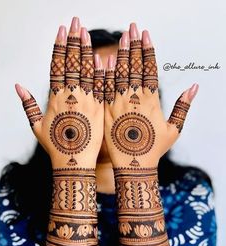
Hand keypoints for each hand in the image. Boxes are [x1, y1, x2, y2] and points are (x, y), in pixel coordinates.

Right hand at [15, 17, 103, 167]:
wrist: (74, 163)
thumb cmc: (55, 147)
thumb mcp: (36, 126)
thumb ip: (27, 104)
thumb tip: (17, 85)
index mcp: (55, 98)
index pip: (57, 66)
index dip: (59, 47)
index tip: (61, 30)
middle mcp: (70, 96)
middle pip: (72, 63)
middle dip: (74, 40)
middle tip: (76, 21)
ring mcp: (87, 101)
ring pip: (87, 71)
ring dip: (87, 50)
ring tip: (88, 32)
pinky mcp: (100, 108)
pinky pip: (102, 86)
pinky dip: (103, 71)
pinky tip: (104, 56)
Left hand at [104, 23, 198, 167]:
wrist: (133, 166)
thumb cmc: (154, 150)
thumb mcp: (174, 129)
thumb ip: (183, 107)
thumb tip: (194, 87)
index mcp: (151, 101)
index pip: (149, 69)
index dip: (148, 50)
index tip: (146, 34)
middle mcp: (134, 99)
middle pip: (134, 67)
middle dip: (133, 45)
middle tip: (132, 27)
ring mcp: (117, 104)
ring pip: (118, 74)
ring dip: (120, 54)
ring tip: (120, 37)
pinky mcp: (105, 111)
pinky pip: (103, 88)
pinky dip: (103, 73)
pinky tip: (103, 59)